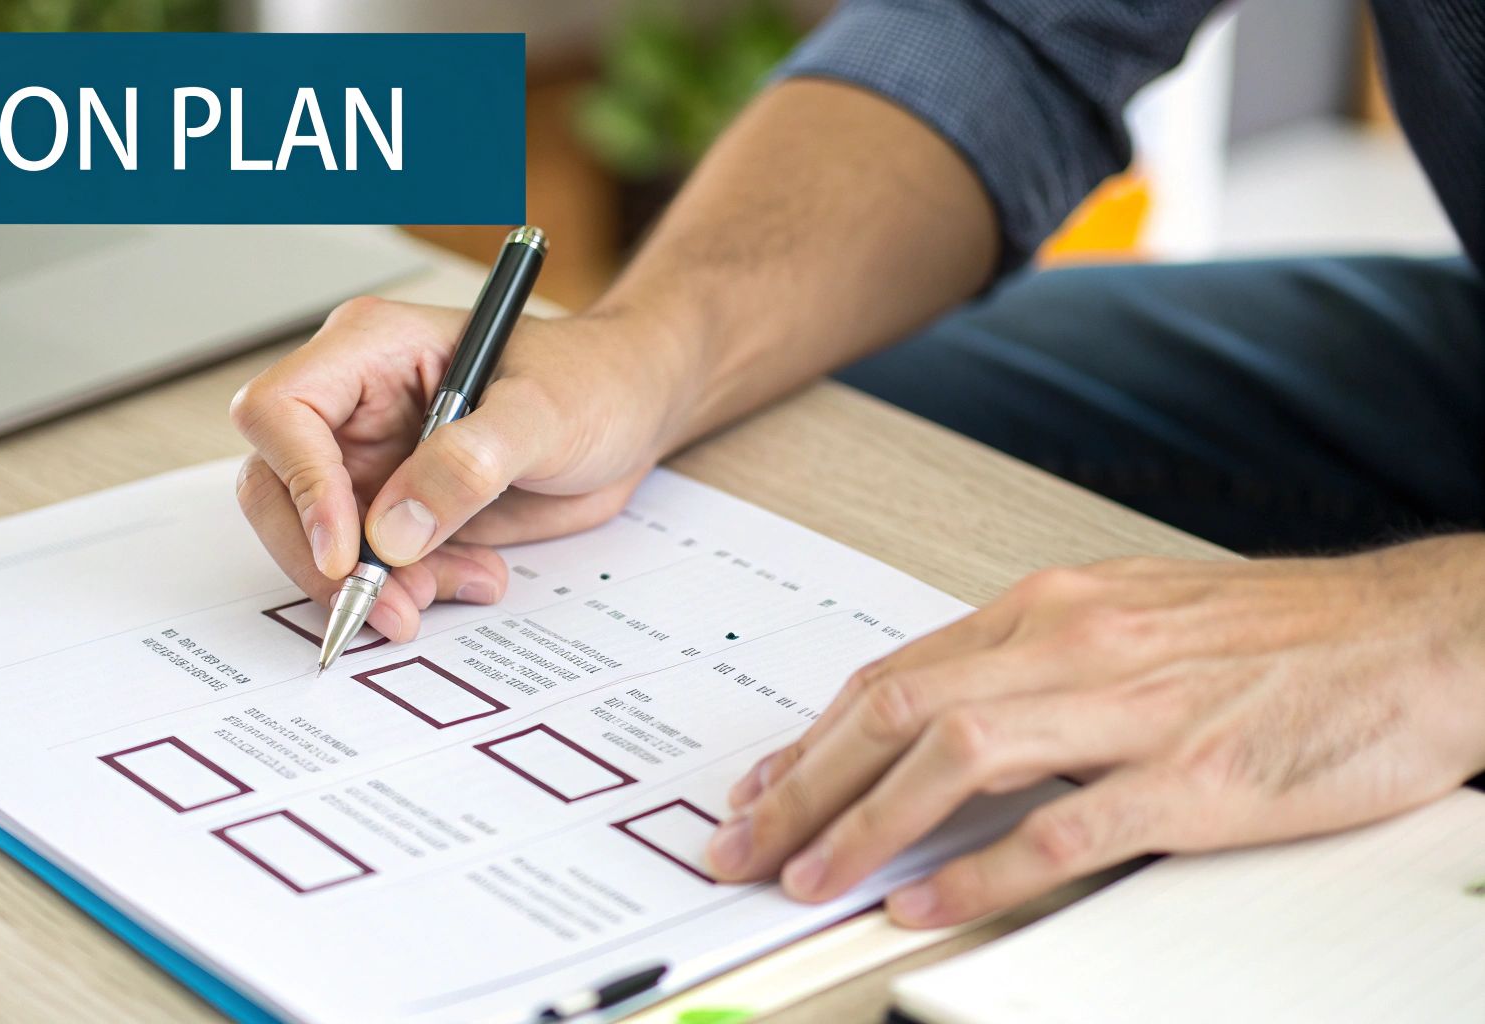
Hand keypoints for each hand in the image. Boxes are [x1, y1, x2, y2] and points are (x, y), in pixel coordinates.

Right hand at [231, 297, 689, 639]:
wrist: (632, 412)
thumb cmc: (593, 379)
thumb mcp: (543, 413)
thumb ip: (471, 464)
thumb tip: (392, 531)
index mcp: (371, 349)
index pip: (283, 412)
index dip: (301, 485)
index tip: (347, 550)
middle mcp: (354, 405)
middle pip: (278, 488)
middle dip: (325, 559)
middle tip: (388, 607)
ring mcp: (371, 461)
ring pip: (319, 540)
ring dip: (376, 584)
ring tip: (456, 587)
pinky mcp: (397, 511)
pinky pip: (373, 566)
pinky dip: (412, 589)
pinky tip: (474, 578)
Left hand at [703, 536, 1484, 925]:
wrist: (1413, 637)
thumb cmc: (1274, 634)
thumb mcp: (1129, 618)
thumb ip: (1031, 662)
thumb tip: (935, 717)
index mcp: (1050, 606)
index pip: (896, 674)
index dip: (813, 739)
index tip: (761, 789)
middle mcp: (1073, 643)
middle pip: (897, 709)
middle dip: (803, 784)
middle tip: (742, 844)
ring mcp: (1131, 708)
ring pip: (955, 757)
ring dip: (865, 824)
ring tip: (808, 877)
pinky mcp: (1191, 776)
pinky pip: (1061, 828)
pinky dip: (980, 871)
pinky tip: (924, 904)